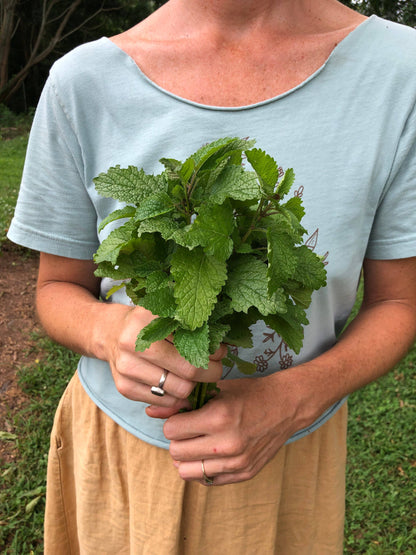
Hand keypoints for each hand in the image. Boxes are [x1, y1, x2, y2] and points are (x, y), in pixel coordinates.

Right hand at [107, 305, 224, 408]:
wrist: (110, 333)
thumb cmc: (148, 322)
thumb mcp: (167, 313)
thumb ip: (192, 326)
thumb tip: (223, 346)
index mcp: (147, 318)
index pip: (193, 343)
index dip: (213, 351)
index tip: (220, 351)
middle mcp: (133, 342)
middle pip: (188, 370)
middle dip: (210, 372)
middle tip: (215, 367)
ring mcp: (126, 367)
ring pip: (179, 390)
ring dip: (194, 386)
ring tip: (196, 376)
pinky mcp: (124, 387)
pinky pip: (164, 402)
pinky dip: (178, 396)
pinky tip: (178, 384)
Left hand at [147, 370, 314, 484]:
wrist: (286, 406)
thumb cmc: (249, 393)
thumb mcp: (216, 391)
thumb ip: (182, 402)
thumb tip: (151, 412)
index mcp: (219, 418)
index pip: (172, 431)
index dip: (173, 421)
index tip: (183, 416)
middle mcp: (227, 444)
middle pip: (176, 452)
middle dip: (178, 439)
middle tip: (189, 429)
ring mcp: (236, 463)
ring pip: (186, 471)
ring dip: (187, 456)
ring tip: (198, 441)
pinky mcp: (243, 474)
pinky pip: (206, 480)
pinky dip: (202, 467)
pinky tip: (211, 452)